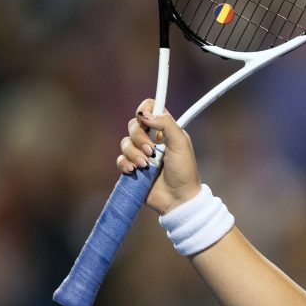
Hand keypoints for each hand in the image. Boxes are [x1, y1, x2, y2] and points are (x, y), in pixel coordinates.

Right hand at [117, 99, 200, 214]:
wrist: (178, 198)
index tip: (145, 119)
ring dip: (134, 153)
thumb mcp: (181, 143)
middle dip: (139, 138)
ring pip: (125, 142)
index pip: (150, 108)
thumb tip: (145, 114)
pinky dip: (125, 164)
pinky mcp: (133, 167)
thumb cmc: (184, 170)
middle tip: (152, 152)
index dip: (144, 109)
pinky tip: (134, 171)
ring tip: (146, 166)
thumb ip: (166, 124)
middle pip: (134, 125)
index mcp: (165, 130)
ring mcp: (142, 153)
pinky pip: (121, 159)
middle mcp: (152, 139)